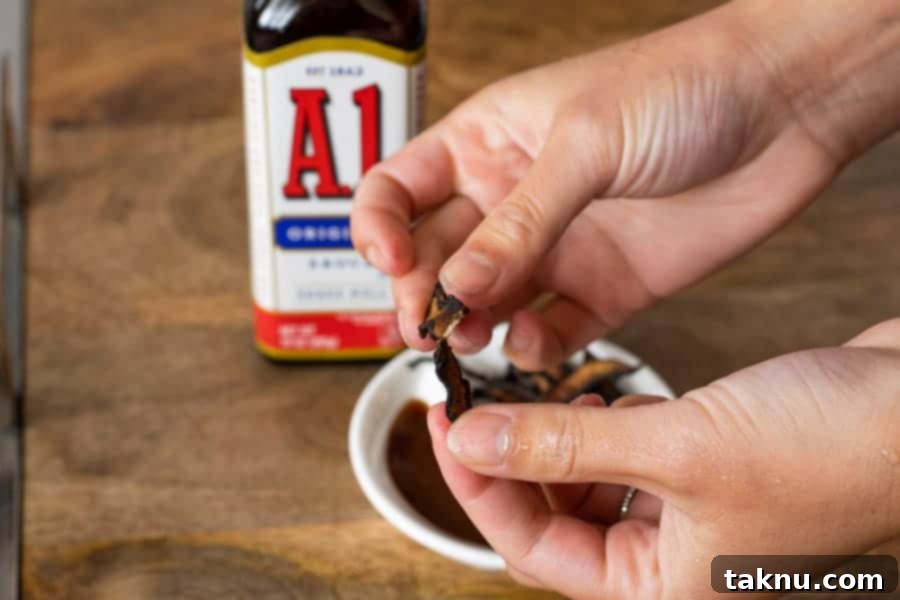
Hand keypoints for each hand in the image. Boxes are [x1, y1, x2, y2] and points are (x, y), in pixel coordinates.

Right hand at [351, 0, 899, 369]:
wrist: (785, 107)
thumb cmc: (681, 88)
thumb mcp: (586, 144)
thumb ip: (519, 222)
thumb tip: (455, 286)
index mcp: (487, 143)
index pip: (400, 188)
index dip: (377, 226)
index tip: (387, 260)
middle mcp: (513, 200)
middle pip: (436, 257)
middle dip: (422, 293)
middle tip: (427, 324)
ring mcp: (558, 248)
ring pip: (487, 304)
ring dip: (471, 328)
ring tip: (473, 341)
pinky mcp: (606, 288)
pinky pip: (552, 332)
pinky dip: (536, 349)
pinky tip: (538, 347)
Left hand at [428, 319, 899, 598]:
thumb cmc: (830, 447)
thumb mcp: (676, 446)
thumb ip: (564, 445)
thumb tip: (473, 443)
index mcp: (661, 590)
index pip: (532, 548)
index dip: (478, 486)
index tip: (446, 425)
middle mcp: (670, 565)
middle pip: (552, 519)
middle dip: (509, 463)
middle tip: (471, 406)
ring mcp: (686, 518)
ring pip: (585, 485)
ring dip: (552, 442)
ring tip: (525, 396)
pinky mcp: (701, 472)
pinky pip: (624, 459)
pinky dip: (598, 428)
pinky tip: (588, 395)